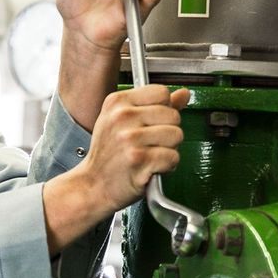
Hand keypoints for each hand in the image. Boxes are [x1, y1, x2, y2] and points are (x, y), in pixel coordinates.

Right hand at [42, 85, 190, 253]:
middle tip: (150, 144)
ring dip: (169, 150)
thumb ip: (154, 105)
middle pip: (173, 115)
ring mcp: (130, 138)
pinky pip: (173, 157)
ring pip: (176, 136)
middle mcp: (122, 117)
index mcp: (117, 102)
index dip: (164, 109)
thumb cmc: (108, 154)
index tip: (152, 122)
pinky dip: (167, 166)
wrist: (93, 185)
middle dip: (168, 132)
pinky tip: (151, 167)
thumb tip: (184, 94)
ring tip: (151, 155)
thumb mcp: (123, 121)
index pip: (162, 93)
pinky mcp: (139, 160)